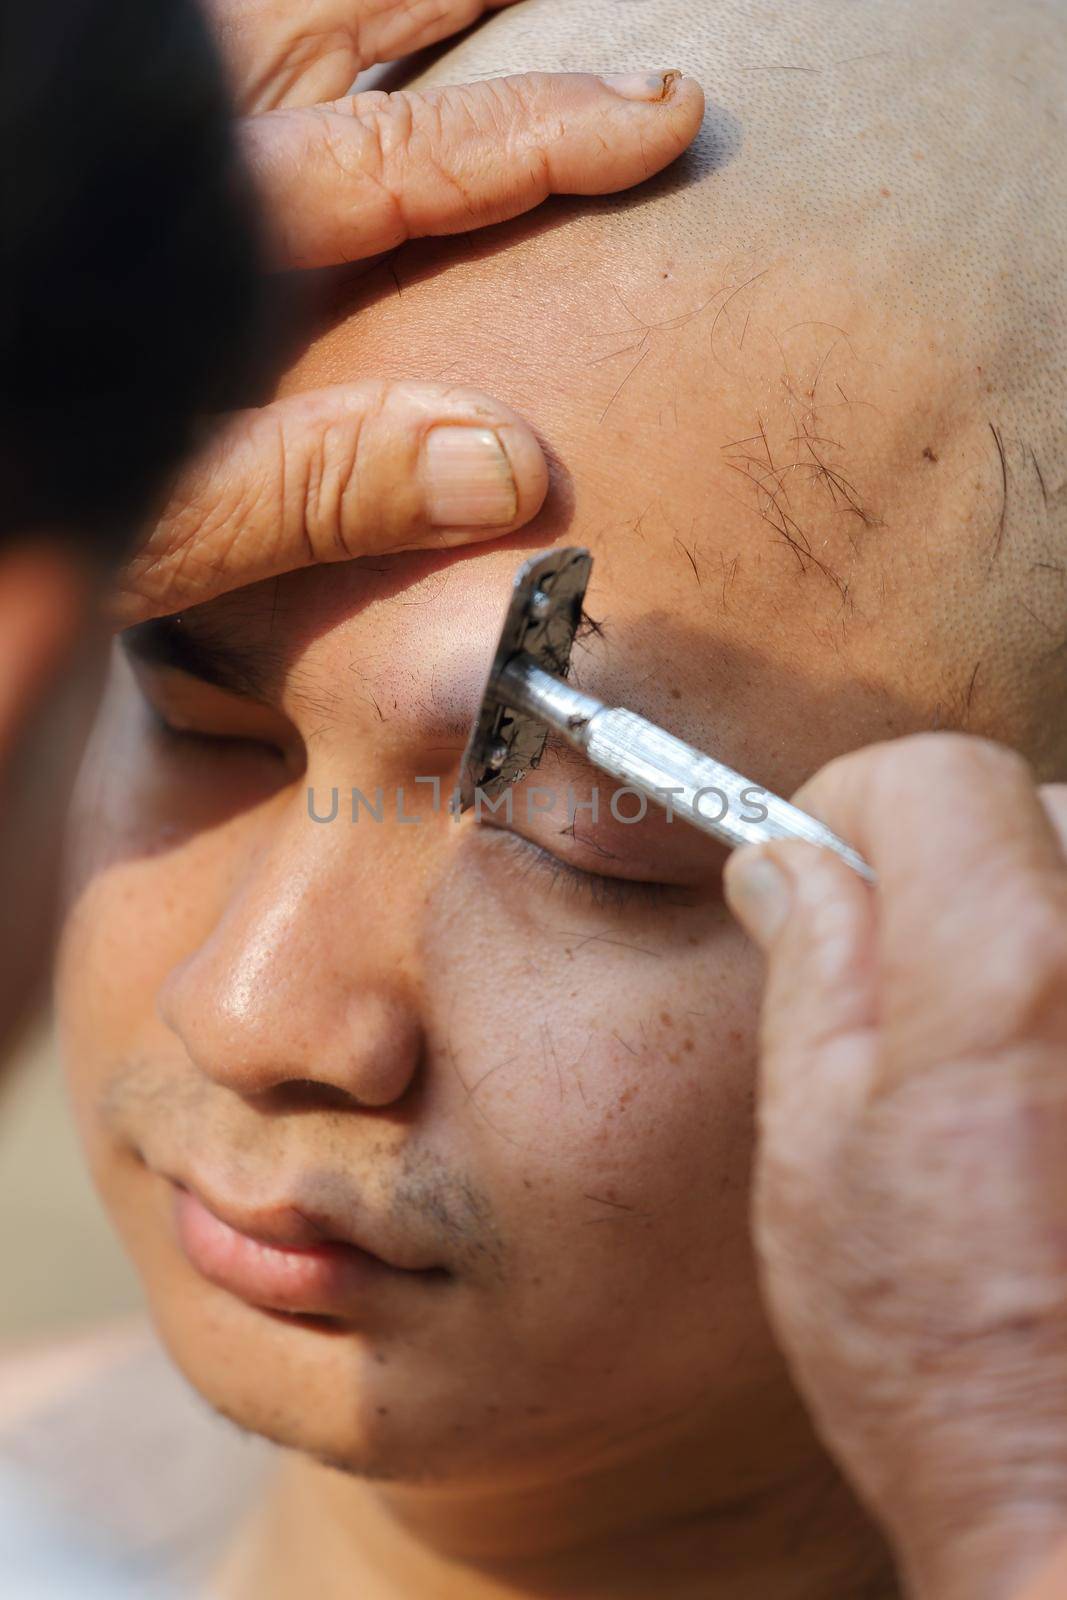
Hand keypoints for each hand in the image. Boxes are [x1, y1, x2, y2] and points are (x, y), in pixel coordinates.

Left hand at [116, 0, 702, 621]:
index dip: (542, 135)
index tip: (657, 116)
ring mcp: (135, 141)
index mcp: (215, 246)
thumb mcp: (160, 527)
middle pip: (329, 18)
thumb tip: (510, 465)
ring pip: (256, 15)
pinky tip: (304, 68)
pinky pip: (203, 68)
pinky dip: (268, 40)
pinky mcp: (98, 159)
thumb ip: (323, 486)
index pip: (408, 160)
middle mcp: (175, 158)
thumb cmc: (8, 500)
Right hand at [723, 734, 1066, 1599]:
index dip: (854, 809)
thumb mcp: (813, 1151)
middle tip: (893, 963)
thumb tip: (790, 862)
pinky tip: (1043, 1073)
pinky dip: (1064, 979)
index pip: (936, 775)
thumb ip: (813, 969)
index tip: (824, 874)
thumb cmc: (938, 1358)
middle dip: (950, 855)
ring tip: (982, 1031)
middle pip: (1036, 803)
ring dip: (1030, 910)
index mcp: (999, 975)